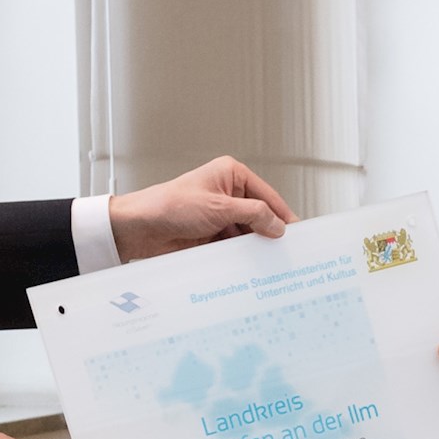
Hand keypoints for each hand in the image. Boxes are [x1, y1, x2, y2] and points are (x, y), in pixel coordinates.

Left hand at [107, 156, 293, 259]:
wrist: (140, 228)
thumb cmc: (169, 206)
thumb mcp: (218, 208)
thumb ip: (253, 215)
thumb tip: (277, 224)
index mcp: (231, 175)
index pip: (267, 196)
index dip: (283, 215)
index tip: (298, 233)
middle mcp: (228, 193)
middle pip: (260, 215)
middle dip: (269, 232)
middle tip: (285, 250)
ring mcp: (221, 215)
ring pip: (248, 233)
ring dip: (253, 246)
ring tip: (266, 260)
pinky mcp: (213, 234)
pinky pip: (235, 246)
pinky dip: (240, 255)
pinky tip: (247, 264)